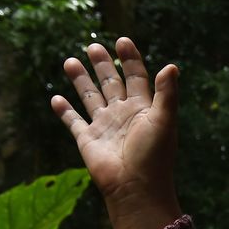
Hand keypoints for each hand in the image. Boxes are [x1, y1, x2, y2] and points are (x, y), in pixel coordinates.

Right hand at [51, 38, 182, 228]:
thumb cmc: (154, 156)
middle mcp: (123, 115)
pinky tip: (56, 98)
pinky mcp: (87, 139)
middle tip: (94, 46)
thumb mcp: (164, 120)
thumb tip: (172, 66)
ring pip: (90, 97)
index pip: (137, 77)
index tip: (122, 41)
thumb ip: (167, 94)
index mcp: (143, 109)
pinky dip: (64, 111)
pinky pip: (73, 122)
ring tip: (71, 60)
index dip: (130, 60)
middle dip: (103, 65)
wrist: (135, 187)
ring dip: (81, 80)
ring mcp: (104, 126)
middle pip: (111, 83)